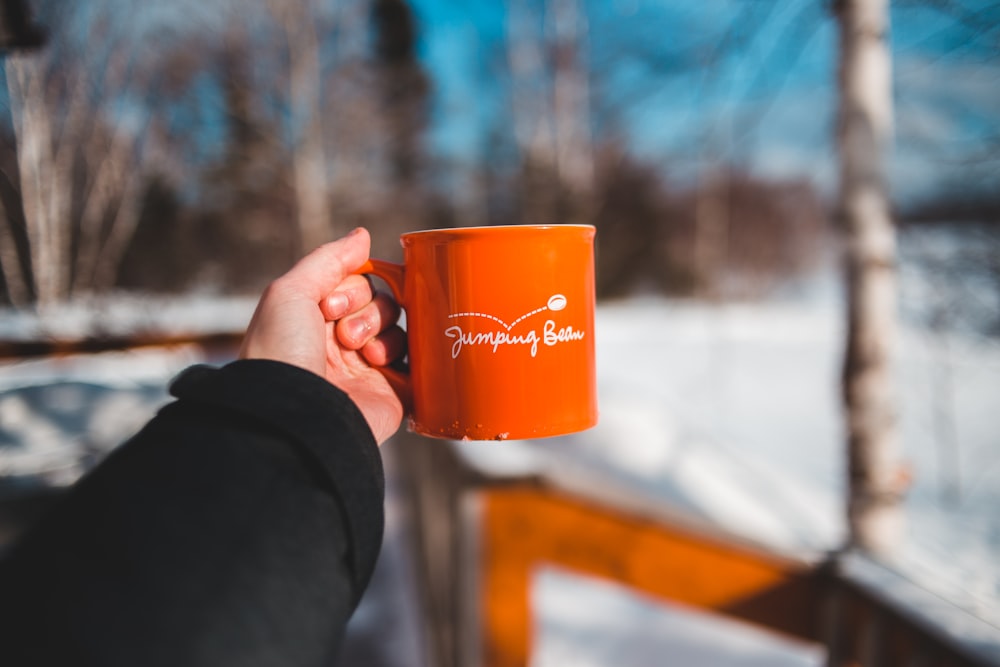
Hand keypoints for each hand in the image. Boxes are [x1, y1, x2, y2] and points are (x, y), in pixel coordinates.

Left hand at [239, 227, 407, 443]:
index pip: (355, 284)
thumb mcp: (290, 292)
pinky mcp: (394, 394)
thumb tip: (364, 237)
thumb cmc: (281, 354)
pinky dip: (409, 354)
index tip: (328, 308)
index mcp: (315, 321)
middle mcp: (341, 344)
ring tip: (362, 355)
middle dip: (367, 311)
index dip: (350, 288)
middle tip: (344, 337)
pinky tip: (382, 363)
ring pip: (400, 328)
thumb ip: (328, 260)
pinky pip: (420, 363)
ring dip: (382, 333)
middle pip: (381, 301)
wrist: (295, 415)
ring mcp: (369, 370)